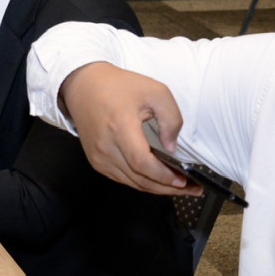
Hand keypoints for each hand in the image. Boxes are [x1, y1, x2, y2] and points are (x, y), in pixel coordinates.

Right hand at [58, 61, 197, 195]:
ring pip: (132, 183)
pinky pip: (123, 179)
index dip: (163, 175)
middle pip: (139, 178)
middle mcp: (106, 146)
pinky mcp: (96, 161)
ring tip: (178, 186)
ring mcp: (99, 157)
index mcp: (119, 127)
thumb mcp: (154, 91)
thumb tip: (171, 147)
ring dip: (156, 188)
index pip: (141, 162)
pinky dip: (142, 183)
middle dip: (167, 187)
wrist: (84, 87)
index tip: (183, 179)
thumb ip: (170, 118)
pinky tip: (156, 180)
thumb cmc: (117, 87)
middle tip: (190, 188)